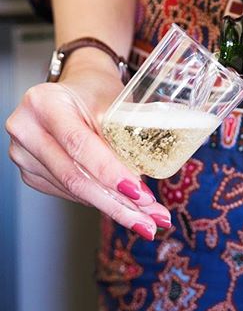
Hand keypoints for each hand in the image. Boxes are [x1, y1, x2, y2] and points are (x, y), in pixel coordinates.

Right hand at [5, 54, 171, 238]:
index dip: (111, 173)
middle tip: (151, 220)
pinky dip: (99, 201)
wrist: (75, 90)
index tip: (141, 194)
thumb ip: (124, 135)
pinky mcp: (31, 172)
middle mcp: (26, 129)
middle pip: (75, 176)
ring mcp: (23, 154)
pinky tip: (122, 207)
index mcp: (44, 103)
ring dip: (114, 208)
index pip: (79, 145)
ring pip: (74, 190)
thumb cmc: (95, 92)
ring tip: (147, 218)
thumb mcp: (113, 103)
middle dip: (118, 204)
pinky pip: (69, 193)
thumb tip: (146, 174)